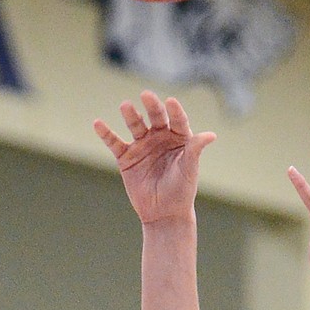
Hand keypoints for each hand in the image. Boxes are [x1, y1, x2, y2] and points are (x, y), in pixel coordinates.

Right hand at [94, 90, 215, 226]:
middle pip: (155, 117)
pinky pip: (114, 143)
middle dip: (151, 106)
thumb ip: (196, 150)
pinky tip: (98, 123)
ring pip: (135, 126)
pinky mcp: (126, 158)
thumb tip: (212, 135)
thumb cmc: (182, 190)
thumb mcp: (189, 169)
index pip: (177, 120)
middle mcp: (160, 137)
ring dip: (130, 115)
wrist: (164, 213)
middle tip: (146, 95)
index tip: (171, 102)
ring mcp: (142, 145)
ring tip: (125, 106)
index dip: (175, 111)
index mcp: (179, 137)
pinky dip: (106, 134)